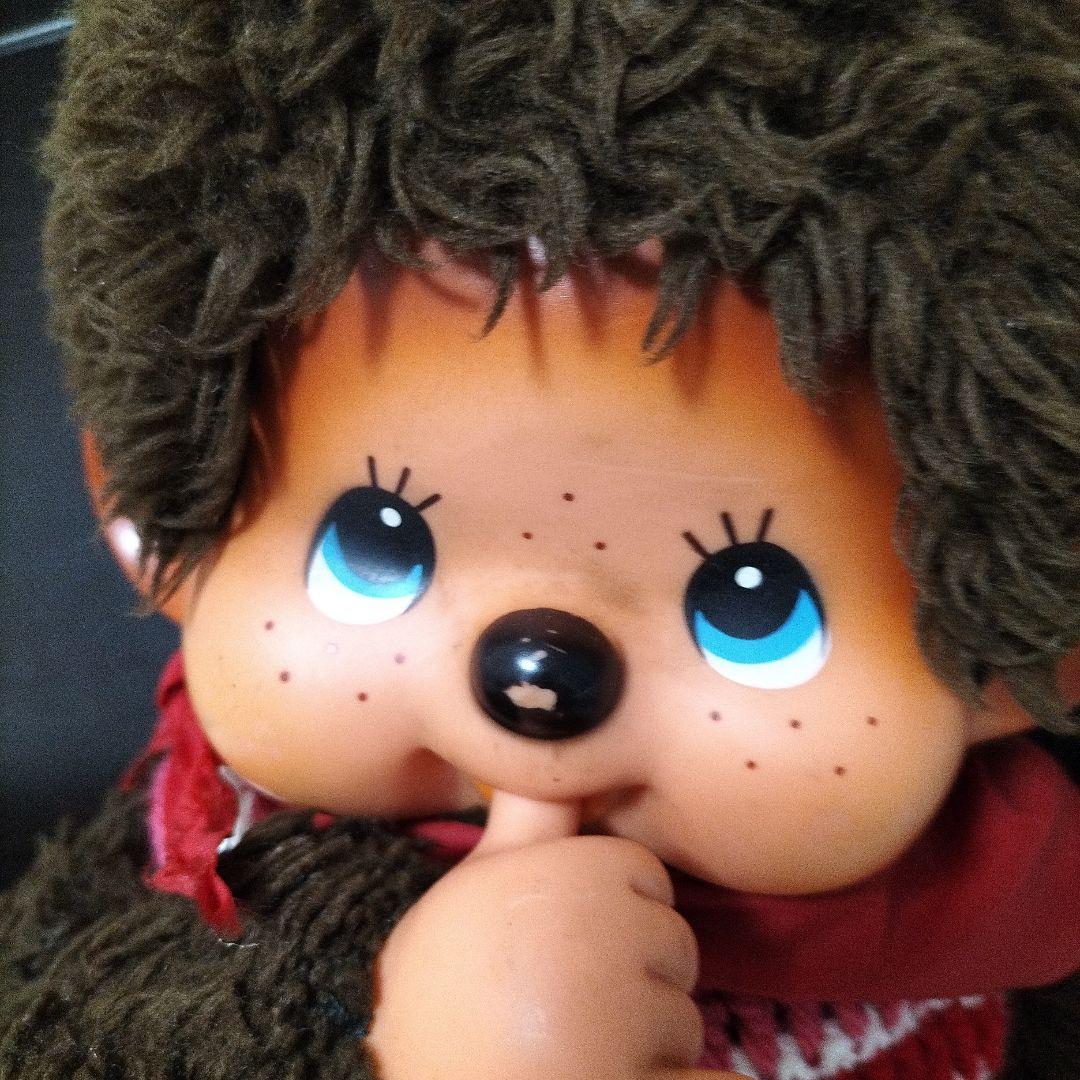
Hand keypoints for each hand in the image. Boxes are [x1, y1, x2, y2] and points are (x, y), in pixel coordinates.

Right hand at [365, 791, 744, 1079]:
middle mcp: (611, 935)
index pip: (646, 880)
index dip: (610, 914)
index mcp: (574, 875)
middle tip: (556, 1003)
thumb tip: (545, 722)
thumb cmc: (443, 984)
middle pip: (674, 949)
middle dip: (632, 980)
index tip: (557, 943)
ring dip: (643, 1044)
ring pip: (684, 1021)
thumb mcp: (478, 883)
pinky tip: (615, 1079)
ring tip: (567, 1050)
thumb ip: (528, 815)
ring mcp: (630, 1020)